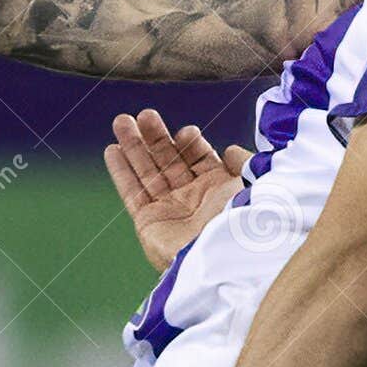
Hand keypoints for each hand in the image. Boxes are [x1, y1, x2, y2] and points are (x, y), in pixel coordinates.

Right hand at [104, 111, 249, 271]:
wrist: (230, 251)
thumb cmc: (246, 216)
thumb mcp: (254, 182)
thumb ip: (243, 162)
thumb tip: (230, 150)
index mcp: (219, 191)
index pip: (199, 159)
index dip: (190, 143)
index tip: (186, 132)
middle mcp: (193, 200)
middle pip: (169, 161)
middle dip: (156, 137)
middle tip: (144, 115)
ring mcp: (170, 211)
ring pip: (147, 173)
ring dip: (134, 147)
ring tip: (121, 121)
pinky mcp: (149, 224)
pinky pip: (132, 193)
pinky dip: (121, 172)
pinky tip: (112, 150)